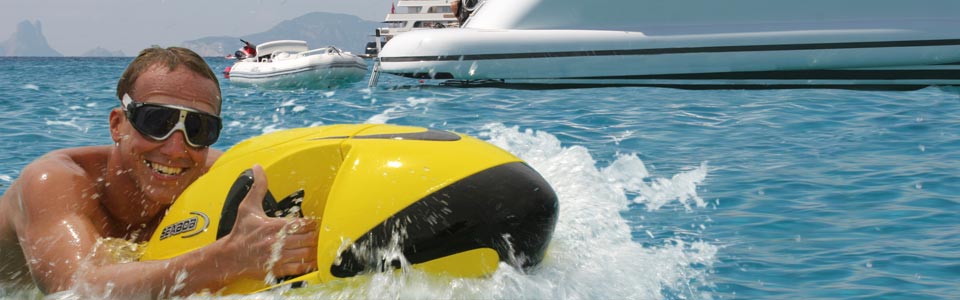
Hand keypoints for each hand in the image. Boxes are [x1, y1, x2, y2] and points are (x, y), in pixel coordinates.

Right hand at [219, 164, 317, 279]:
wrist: (229, 256)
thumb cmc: (240, 232)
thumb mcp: (248, 207)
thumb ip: (258, 187)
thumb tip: (257, 167)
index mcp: (275, 226)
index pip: (304, 224)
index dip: (311, 223)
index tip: (311, 223)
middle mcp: (279, 243)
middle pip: (309, 239)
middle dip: (315, 236)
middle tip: (316, 234)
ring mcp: (279, 258)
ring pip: (307, 254)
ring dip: (314, 250)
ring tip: (316, 246)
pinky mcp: (278, 270)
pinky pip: (300, 269)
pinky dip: (308, 264)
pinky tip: (310, 260)